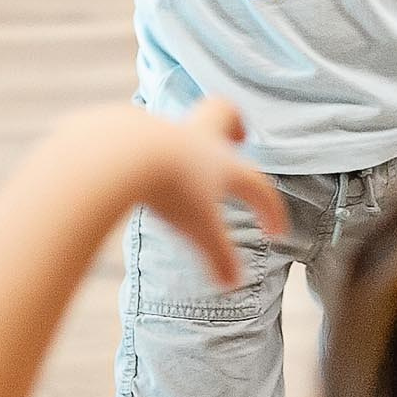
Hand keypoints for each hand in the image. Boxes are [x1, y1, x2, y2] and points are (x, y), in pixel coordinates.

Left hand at [130, 100, 288, 288]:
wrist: (121, 154)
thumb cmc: (170, 189)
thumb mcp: (199, 229)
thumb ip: (219, 257)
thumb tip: (231, 285)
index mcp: (221, 162)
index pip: (257, 184)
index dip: (271, 209)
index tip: (275, 233)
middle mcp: (196, 138)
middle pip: (223, 112)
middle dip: (233, 122)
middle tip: (237, 137)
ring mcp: (164, 130)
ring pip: (183, 122)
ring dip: (187, 139)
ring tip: (180, 164)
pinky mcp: (130, 130)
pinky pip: (145, 132)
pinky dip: (150, 148)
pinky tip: (139, 167)